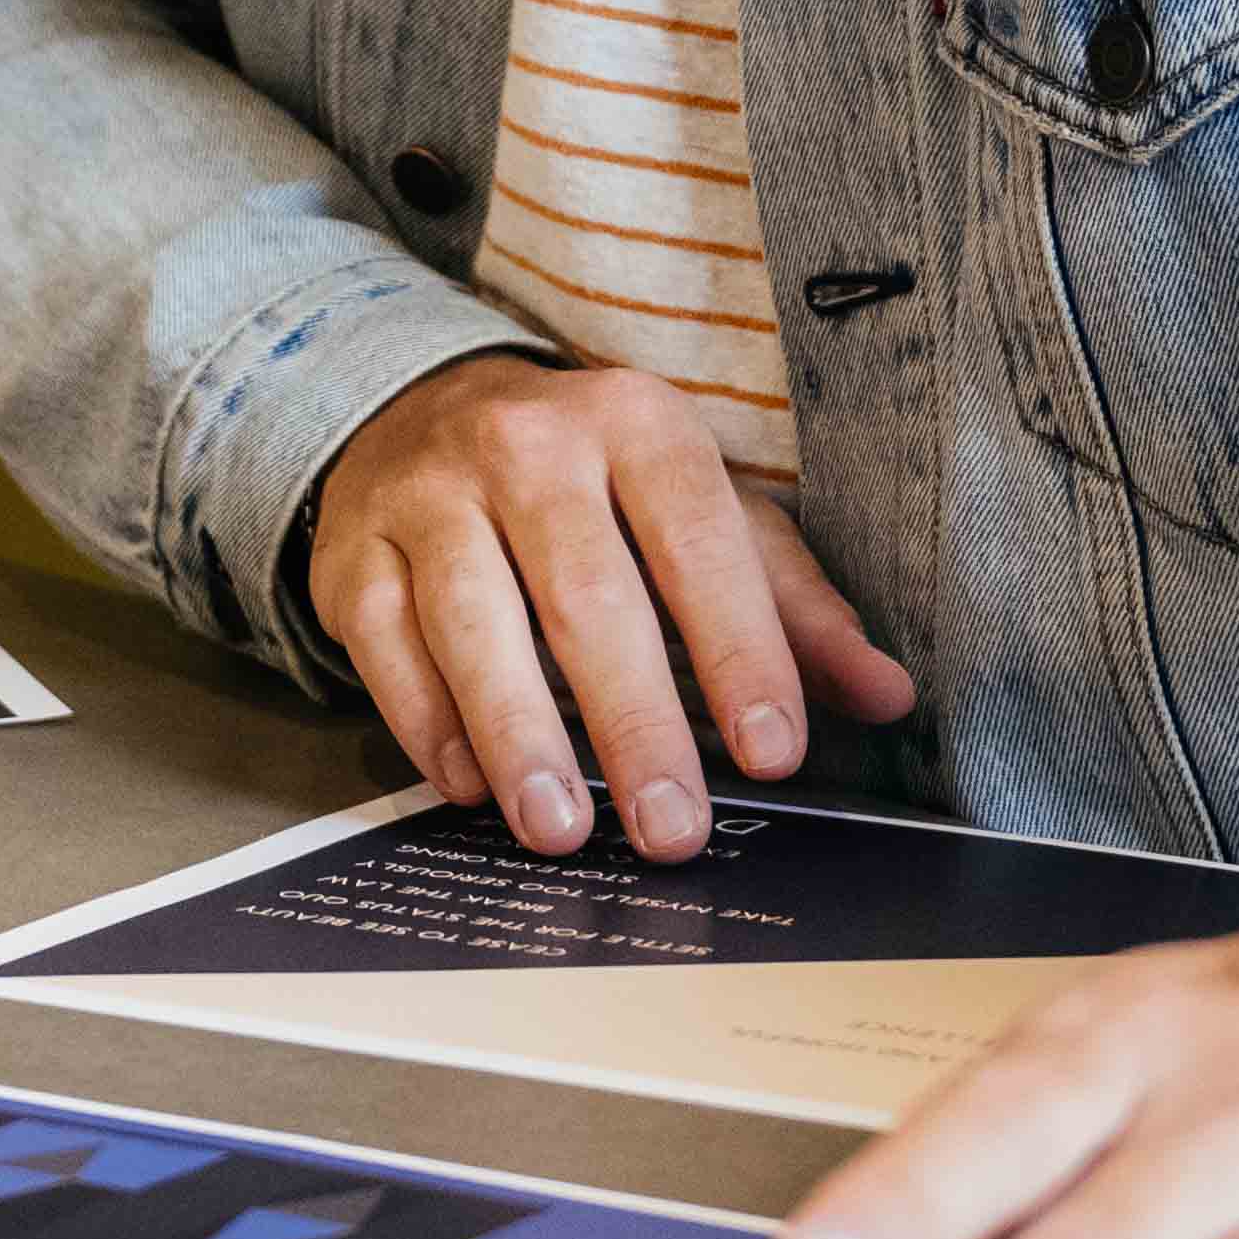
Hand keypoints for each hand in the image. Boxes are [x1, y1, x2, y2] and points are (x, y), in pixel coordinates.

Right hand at [301, 351, 915, 862]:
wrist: (421, 410)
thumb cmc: (590, 483)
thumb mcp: (700, 510)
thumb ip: (791, 602)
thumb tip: (886, 696)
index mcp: (635, 423)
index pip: (699, 542)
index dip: (740, 651)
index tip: (772, 753)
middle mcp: (525, 442)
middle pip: (585, 595)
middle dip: (633, 722)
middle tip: (672, 828)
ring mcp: (427, 494)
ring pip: (474, 622)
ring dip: (520, 736)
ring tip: (561, 828)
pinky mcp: (352, 551)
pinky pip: (387, 645)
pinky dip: (429, 724)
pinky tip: (471, 786)